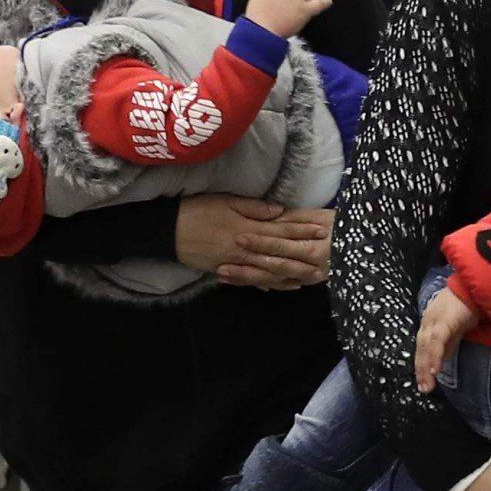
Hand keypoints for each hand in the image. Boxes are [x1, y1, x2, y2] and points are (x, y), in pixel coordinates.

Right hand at [174, 195, 332, 288]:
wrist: (168, 231)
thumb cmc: (196, 210)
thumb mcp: (225, 202)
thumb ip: (254, 208)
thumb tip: (280, 211)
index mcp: (248, 228)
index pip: (281, 230)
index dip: (302, 230)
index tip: (321, 230)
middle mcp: (245, 249)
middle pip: (278, 252)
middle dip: (301, 254)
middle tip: (323, 256)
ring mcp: (235, 263)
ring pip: (266, 271)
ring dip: (287, 274)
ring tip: (307, 277)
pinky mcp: (225, 271)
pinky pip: (249, 279)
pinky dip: (264, 284)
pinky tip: (277, 288)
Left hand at [413, 281, 480, 394]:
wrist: (475, 286)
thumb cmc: (466, 304)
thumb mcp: (456, 328)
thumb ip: (449, 342)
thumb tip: (442, 359)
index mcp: (429, 324)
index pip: (422, 348)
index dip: (421, 365)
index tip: (423, 382)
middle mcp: (427, 322)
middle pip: (420, 349)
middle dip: (421, 370)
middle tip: (424, 389)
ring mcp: (434, 320)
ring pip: (425, 347)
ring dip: (425, 367)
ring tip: (427, 385)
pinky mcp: (444, 321)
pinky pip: (437, 341)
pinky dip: (434, 356)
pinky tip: (435, 370)